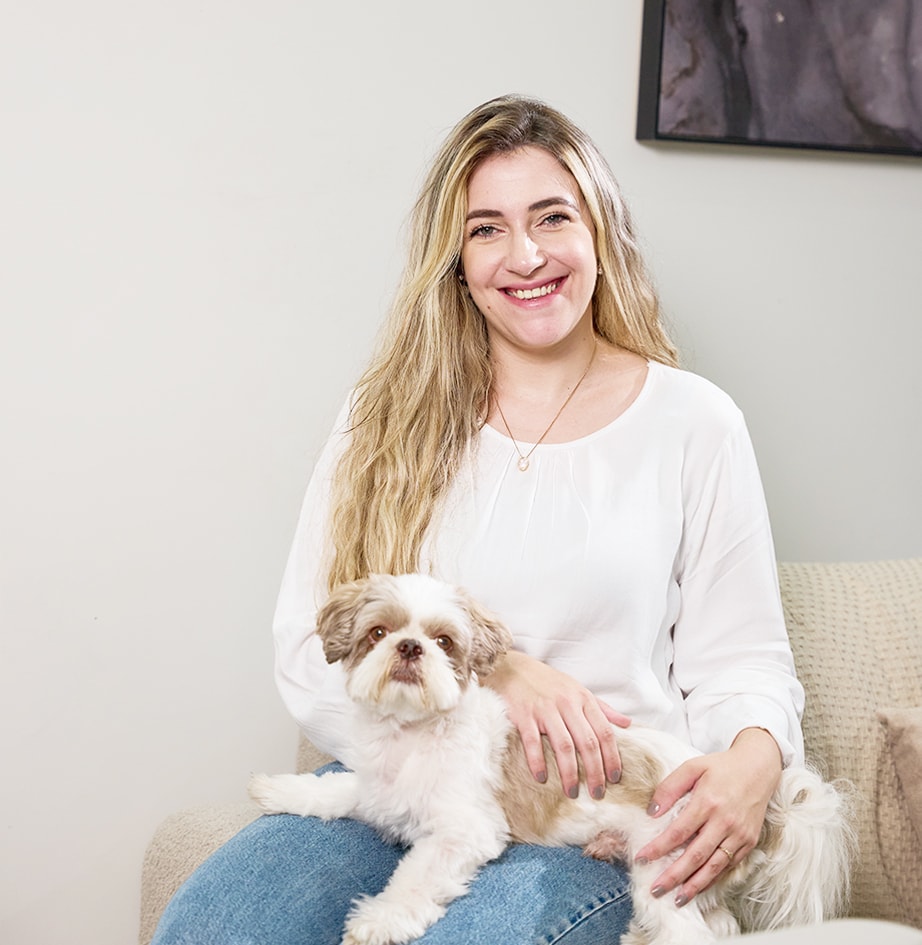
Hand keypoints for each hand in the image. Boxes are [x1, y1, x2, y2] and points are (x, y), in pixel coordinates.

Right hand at [482, 649, 630, 799]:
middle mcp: (567, 704)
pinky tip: (541, 778)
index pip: (605, 732)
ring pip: (564, 745)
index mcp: (583, 699)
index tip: (615, 779)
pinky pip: (533, 742)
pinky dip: (538, 762)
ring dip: (570, 773)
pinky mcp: (523, 714)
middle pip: (588, 742)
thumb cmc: (547, 682)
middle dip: (595, 772)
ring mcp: (545, 709)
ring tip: (572, 792)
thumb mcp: (577, 690)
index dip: (612, 758)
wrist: (511, 667)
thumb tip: (627, 724)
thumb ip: (602, 708)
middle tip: (597, 794)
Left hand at [634, 728, 782, 905]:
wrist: (758, 768)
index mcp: (708, 801)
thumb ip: (670, 787)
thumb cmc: (721, 767)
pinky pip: (728, 865)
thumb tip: (652, 811)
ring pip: (714, 866)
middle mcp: (724, 821)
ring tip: (677, 898)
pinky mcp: (749, 842)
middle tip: (656, 890)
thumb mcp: (692, 767)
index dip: (659, 848)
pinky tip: (699, 885)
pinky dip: (713, 878)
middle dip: (674, 876)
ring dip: (694, 885)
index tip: (641, 858)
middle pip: (695, 855)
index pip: (678, 831)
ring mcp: (739, 834)